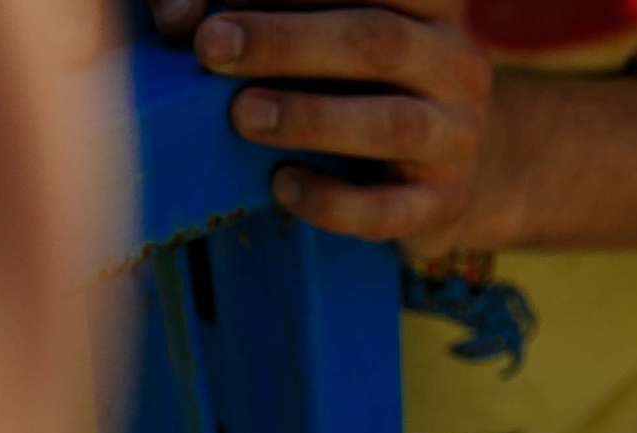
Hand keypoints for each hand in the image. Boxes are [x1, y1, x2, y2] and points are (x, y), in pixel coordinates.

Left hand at [156, 0, 500, 254]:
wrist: (439, 176)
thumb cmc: (363, 88)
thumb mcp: (324, 37)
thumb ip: (257, 13)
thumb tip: (178, 16)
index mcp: (428, 6)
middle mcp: (454, 62)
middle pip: (376, 39)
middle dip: (286, 42)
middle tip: (212, 46)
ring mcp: (458, 135)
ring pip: (392, 123)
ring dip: (311, 117)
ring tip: (244, 114)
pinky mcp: (443, 203)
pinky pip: (390, 209)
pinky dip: (333, 201)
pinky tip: (283, 184)